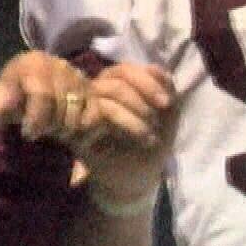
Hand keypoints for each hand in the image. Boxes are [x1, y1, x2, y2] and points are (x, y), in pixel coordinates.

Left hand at [0, 51, 91, 141]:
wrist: (31, 88)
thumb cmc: (14, 96)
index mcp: (32, 63)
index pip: (42, 95)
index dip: (36, 119)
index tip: (28, 134)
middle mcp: (58, 64)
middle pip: (62, 104)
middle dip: (50, 124)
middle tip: (41, 132)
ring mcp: (77, 74)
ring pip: (77, 110)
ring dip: (66, 127)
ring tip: (54, 130)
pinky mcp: (91, 87)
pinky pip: (94, 113)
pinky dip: (83, 126)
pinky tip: (70, 129)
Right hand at [72, 64, 175, 207]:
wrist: (136, 179)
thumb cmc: (149, 144)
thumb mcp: (166, 115)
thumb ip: (165, 88)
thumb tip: (154, 66)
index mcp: (114, 87)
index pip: (124, 69)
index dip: (147, 80)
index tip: (167, 102)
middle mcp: (95, 94)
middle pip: (113, 76)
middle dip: (142, 95)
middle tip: (157, 120)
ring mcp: (84, 110)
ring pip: (105, 92)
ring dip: (135, 112)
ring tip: (150, 135)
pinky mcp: (78, 130)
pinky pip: (98, 113)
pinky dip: (125, 123)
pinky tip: (141, 139)